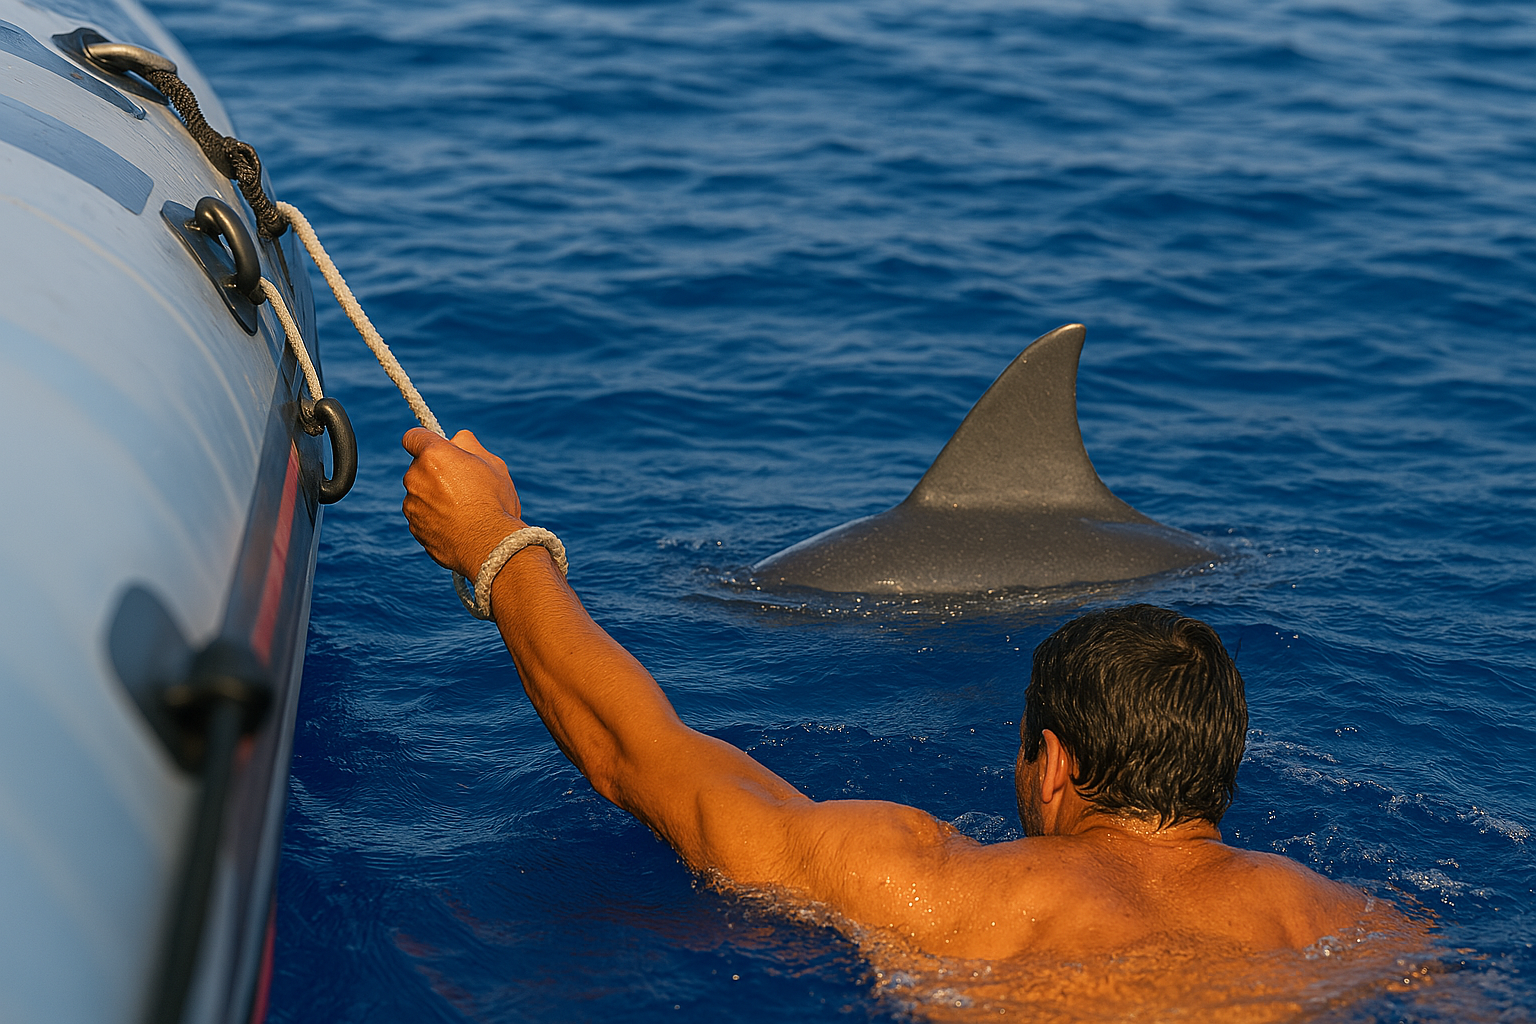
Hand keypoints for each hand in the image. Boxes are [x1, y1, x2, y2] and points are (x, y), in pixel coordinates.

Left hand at [401, 428, 524, 577]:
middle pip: (419, 467)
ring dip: (434, 496)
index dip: (425, 441)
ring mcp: (412, 505)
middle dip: (436, 471)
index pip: (413, 437)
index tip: (437, 449)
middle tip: (464, 484)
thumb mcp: (493, 464)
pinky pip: (422, 516)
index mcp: (434, 455)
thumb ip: (470, 445)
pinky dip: (434, 518)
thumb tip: (457, 438)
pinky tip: (458, 525)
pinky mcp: (414, 527)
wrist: (489, 546)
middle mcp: (415, 477)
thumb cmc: (494, 502)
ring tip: (464, 509)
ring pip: (420, 493)